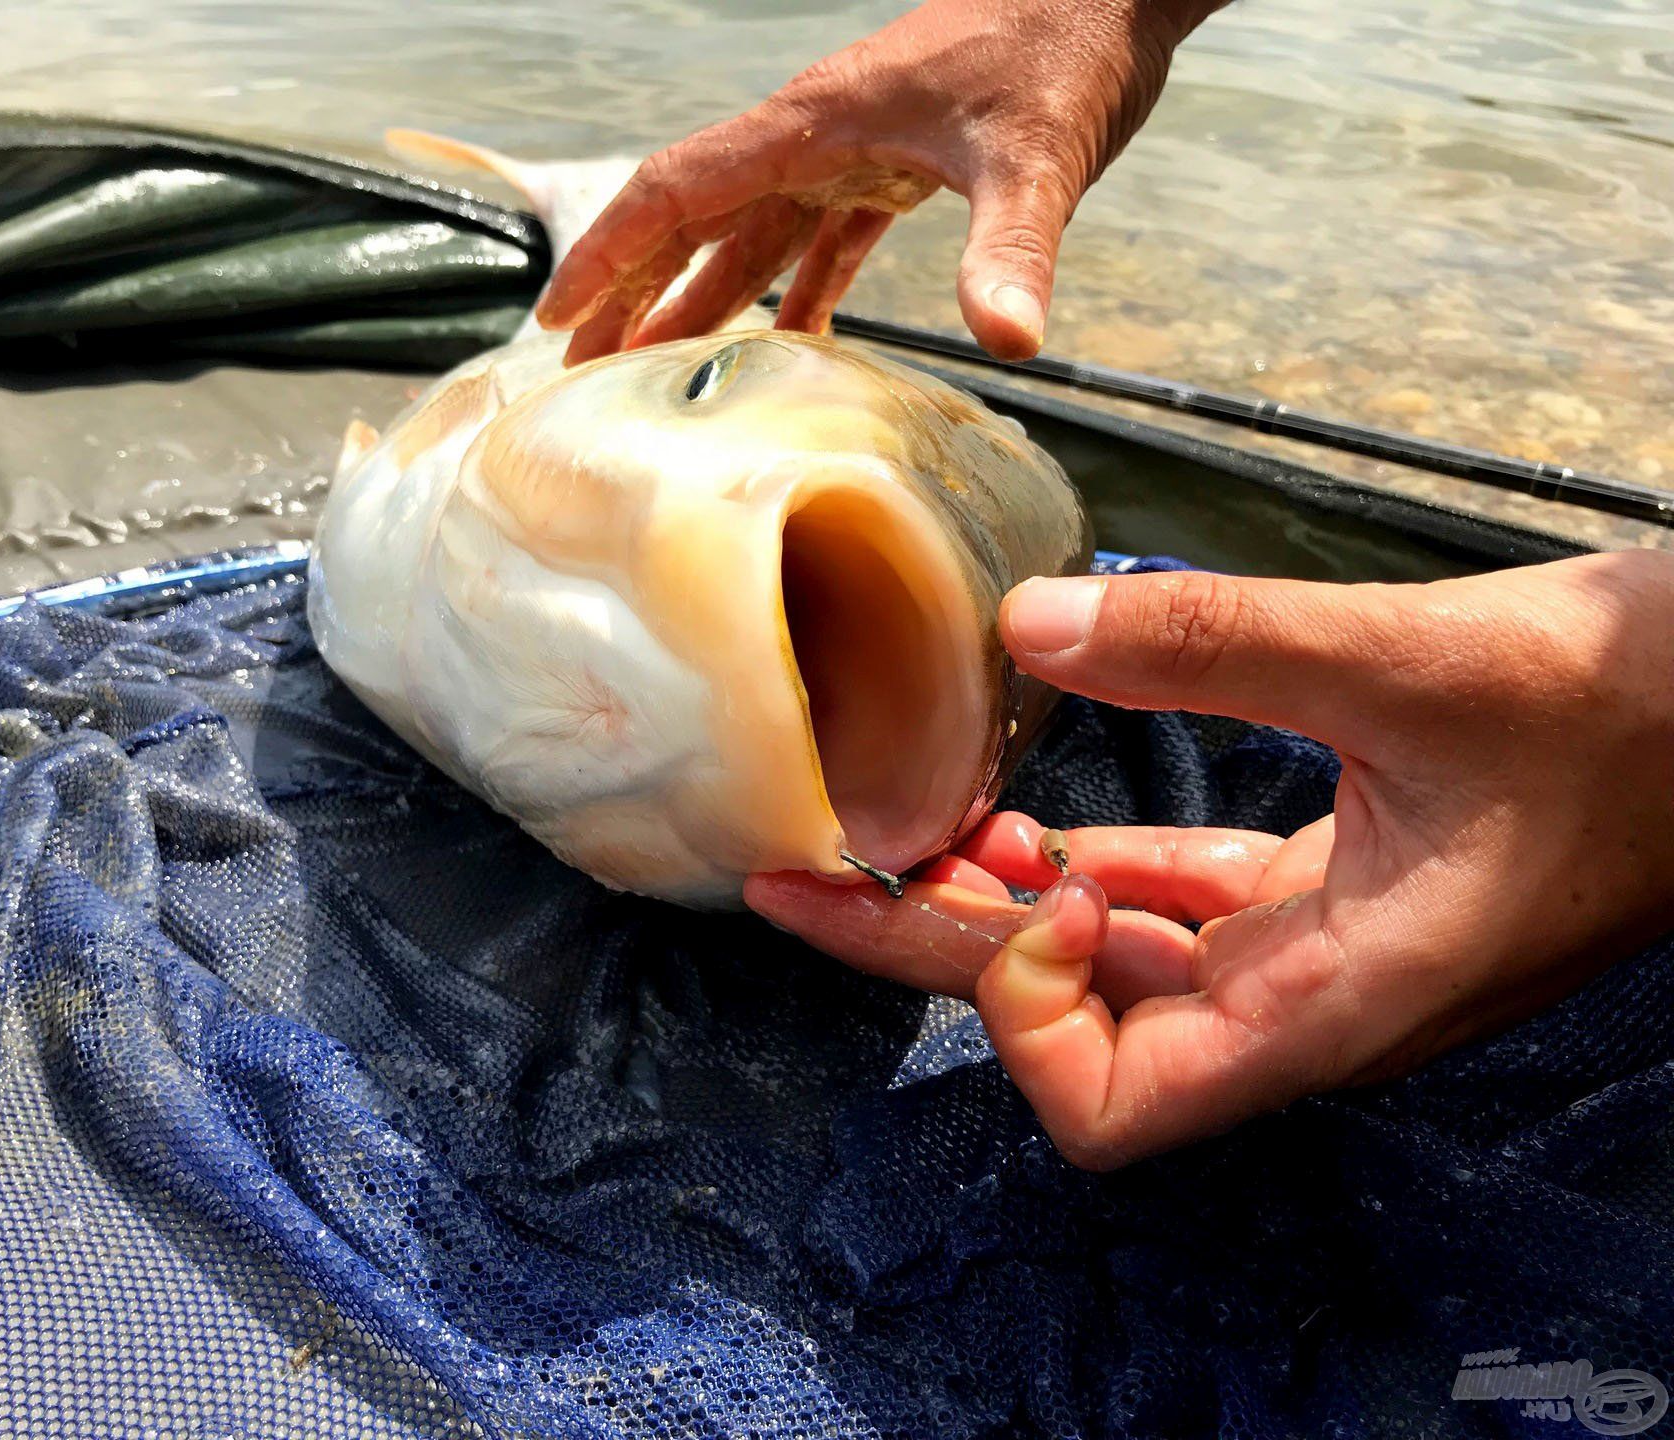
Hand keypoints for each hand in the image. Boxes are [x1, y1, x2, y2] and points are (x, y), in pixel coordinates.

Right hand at [535, 0, 1221, 365]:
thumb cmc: (1063, 44)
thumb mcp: (1036, 153)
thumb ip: (1012, 249)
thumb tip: (1008, 341)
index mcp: (811, 127)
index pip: (676, 191)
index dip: (610, 256)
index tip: (558, 317)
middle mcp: (813, 140)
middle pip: (693, 224)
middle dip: (632, 296)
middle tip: (582, 371)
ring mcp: (850, 153)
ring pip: (750, 238)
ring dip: (702, 302)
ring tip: (656, 370)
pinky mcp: (895, 169)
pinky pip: (820, 240)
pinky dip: (796, 293)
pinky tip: (791, 345)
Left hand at [748, 551, 1673, 1168]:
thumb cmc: (1641, 712)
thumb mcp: (1421, 661)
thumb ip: (1221, 643)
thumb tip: (1024, 624)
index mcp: (1329, 1004)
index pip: (1114, 1106)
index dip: (1028, 1016)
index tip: (1026, 878)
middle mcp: (1303, 1002)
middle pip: (1068, 1018)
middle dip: (928, 947)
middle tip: (798, 869)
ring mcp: (1314, 948)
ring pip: (1110, 953)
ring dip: (999, 896)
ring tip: (894, 819)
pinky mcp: (1328, 885)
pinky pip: (1170, 900)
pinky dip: (1086, 860)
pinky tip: (1017, 804)